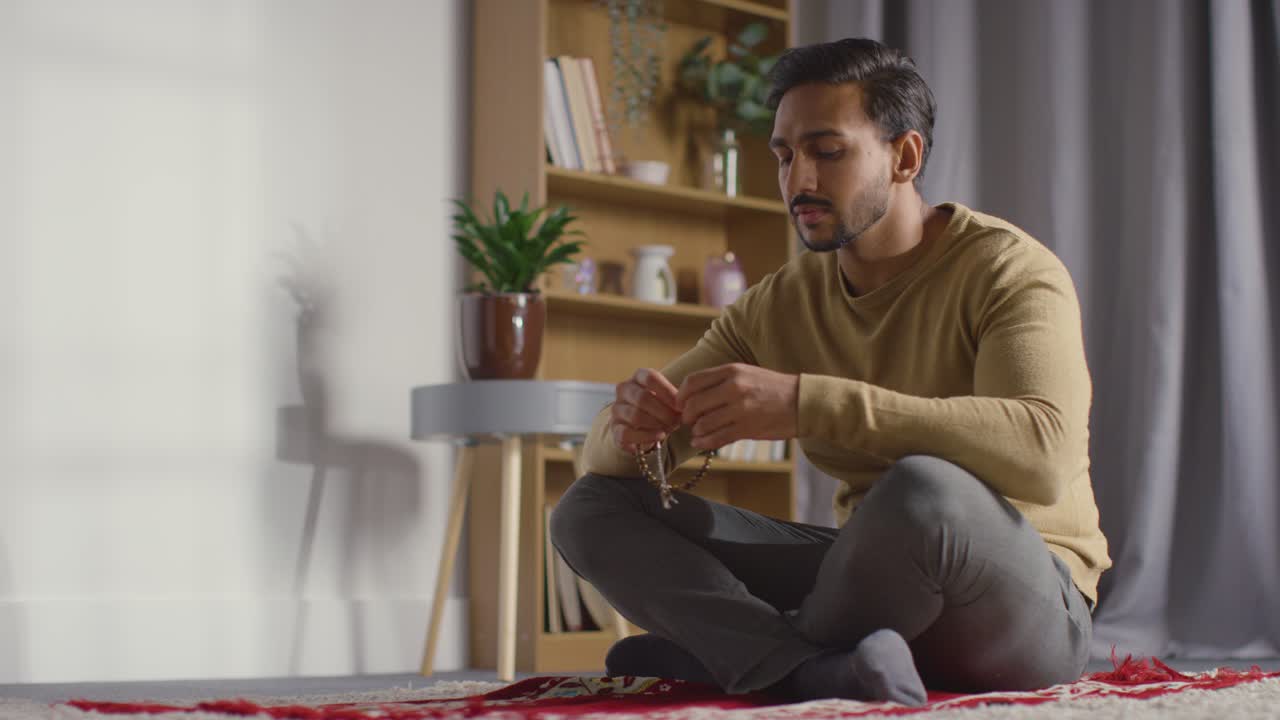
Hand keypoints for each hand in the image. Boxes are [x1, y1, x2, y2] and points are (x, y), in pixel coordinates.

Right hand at [610, 368, 683, 453]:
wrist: (642, 426)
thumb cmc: (658, 408)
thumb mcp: (667, 399)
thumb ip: (674, 400)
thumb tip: (682, 408)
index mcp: (638, 377)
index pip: (650, 378)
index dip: (667, 392)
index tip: (680, 405)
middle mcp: (624, 390)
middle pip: (642, 398)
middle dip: (663, 412)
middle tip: (677, 420)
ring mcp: (617, 409)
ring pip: (635, 415)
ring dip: (656, 424)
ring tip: (669, 428)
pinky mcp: (614, 428)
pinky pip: (627, 433)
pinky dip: (646, 436)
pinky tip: (659, 436)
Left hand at [677, 363, 798, 450]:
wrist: (802, 401)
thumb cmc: (772, 387)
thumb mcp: (746, 372)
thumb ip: (720, 380)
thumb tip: (692, 394)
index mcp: (732, 371)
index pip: (693, 381)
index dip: (681, 395)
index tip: (680, 403)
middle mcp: (734, 388)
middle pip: (694, 404)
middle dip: (686, 415)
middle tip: (688, 420)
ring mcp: (741, 409)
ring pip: (703, 423)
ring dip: (696, 430)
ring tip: (698, 431)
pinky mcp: (747, 429)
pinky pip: (716, 438)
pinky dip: (704, 442)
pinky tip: (701, 442)